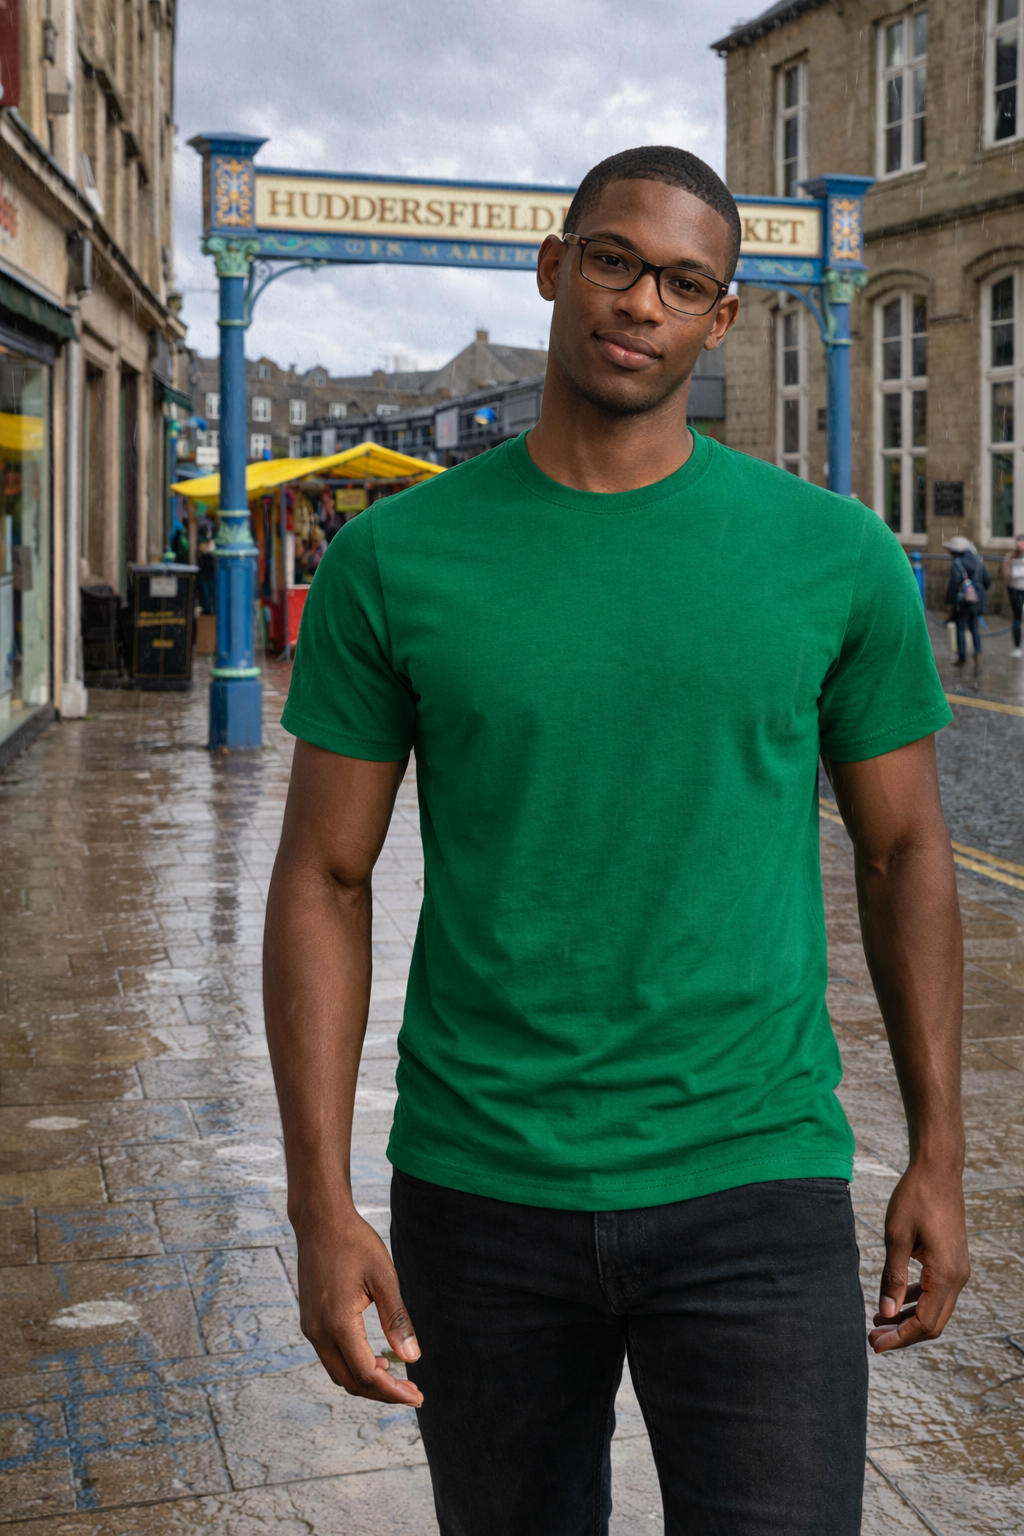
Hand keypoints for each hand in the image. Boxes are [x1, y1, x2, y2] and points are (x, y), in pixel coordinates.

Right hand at [296, 1208, 422, 1404]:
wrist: (320, 1221)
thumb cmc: (355, 1243)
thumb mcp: (384, 1277)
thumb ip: (397, 1319)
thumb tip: (412, 1359)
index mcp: (338, 1323)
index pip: (366, 1375)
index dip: (393, 1391)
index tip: (417, 1397)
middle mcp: (318, 1332)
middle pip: (350, 1381)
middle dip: (382, 1393)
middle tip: (412, 1392)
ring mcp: (310, 1328)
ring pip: (338, 1372)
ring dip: (366, 1381)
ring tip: (397, 1378)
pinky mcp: (309, 1321)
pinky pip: (331, 1357)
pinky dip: (353, 1366)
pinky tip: (375, 1359)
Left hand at [868, 1159, 969, 1352]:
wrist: (938, 1170)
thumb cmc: (915, 1198)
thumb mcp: (896, 1237)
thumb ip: (893, 1277)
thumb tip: (885, 1314)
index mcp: (946, 1275)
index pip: (924, 1323)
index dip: (898, 1338)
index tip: (874, 1345)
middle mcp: (958, 1277)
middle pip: (932, 1323)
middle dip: (903, 1334)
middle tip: (872, 1338)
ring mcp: (957, 1269)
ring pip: (935, 1308)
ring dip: (908, 1319)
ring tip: (878, 1322)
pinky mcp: (952, 1260)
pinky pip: (936, 1291)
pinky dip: (915, 1301)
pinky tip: (893, 1300)